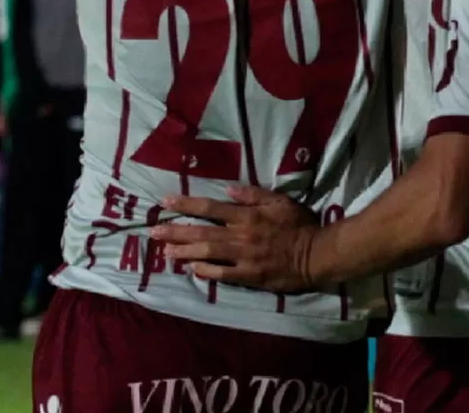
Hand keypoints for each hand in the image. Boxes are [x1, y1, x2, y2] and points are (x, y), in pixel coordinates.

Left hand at [153, 186, 320, 292]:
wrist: (316, 255)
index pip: (211, 208)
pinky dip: (205, 271)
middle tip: (152, 232)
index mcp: (248, 216)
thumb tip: (227, 190)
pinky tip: (191, 269)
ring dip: (184, 252)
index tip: (165, 202)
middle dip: (175, 232)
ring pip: (207, 253)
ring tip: (164, 251)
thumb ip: (253, 195)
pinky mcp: (248, 276)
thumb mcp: (281, 202)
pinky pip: (222, 274)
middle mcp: (241, 236)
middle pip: (202, 232)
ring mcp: (243, 258)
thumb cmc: (299, 225)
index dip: (186, 205)